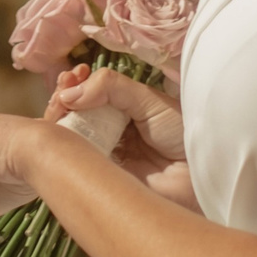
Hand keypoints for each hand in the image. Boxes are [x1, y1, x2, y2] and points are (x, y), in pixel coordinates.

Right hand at [48, 65, 197, 209]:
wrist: (199, 177)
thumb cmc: (183, 135)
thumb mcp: (148, 100)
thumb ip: (111, 88)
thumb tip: (70, 93)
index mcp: (125, 111)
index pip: (90, 95)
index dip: (76, 85)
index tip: (70, 77)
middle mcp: (111, 132)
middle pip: (75, 114)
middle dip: (63, 100)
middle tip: (61, 93)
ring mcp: (103, 156)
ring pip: (70, 137)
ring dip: (58, 121)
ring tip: (58, 108)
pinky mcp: (99, 178)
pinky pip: (74, 163)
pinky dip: (62, 149)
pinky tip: (59, 133)